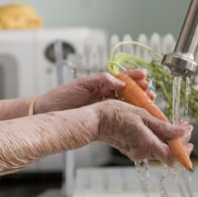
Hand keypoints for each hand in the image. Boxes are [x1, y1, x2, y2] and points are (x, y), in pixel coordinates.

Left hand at [35, 69, 154, 112]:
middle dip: (140, 91)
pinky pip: (117, 116)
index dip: (133, 77)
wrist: (48, 112)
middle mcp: (103, 95)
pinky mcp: (100, 119)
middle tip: (149, 92)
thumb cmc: (60, 96)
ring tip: (148, 102)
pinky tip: (136, 116)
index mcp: (99, 84)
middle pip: (127, 92)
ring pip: (125, 104)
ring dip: (137, 103)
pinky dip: (128, 116)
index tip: (144, 77)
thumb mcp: (81, 84)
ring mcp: (103, 107)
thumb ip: (101, 80)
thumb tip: (119, 80)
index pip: (121, 78)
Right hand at [94, 99, 193, 166]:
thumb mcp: (142, 116)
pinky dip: (157, 138)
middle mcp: (143, 153)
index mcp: (148, 145)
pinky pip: (149, 146)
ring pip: (159, 149)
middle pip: (168, 153)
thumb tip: (182, 132)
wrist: (94, 121)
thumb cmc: (114, 115)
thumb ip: (163, 127)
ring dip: (168, 138)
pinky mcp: (131, 149)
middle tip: (183, 126)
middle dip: (179, 140)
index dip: (185, 148)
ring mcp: (136, 152)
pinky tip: (156, 126)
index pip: (174, 156)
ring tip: (171, 123)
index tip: (189, 132)